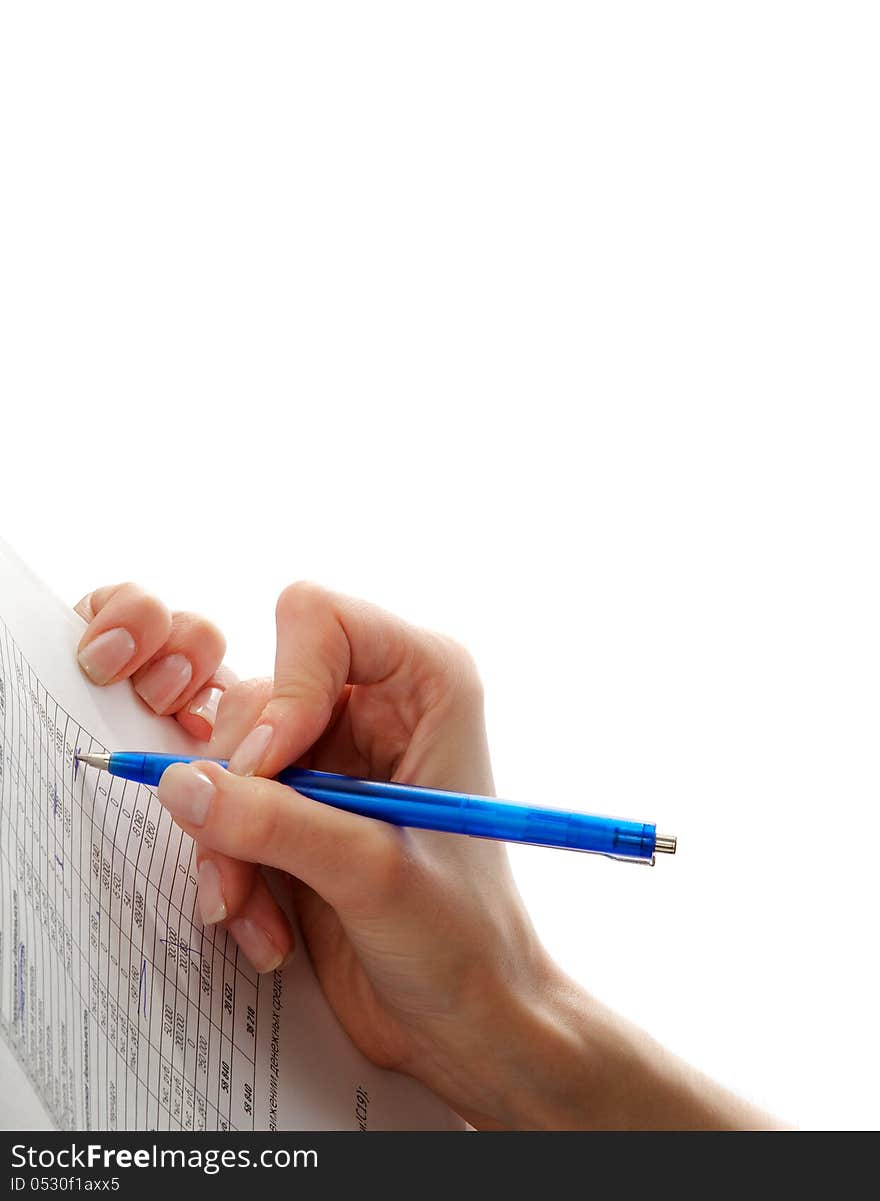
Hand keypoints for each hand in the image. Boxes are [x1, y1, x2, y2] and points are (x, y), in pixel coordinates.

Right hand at [154, 581, 551, 1127]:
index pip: (318, 618)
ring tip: (249, 914)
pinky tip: (265, 928)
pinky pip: (226, 810)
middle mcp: (376, 703)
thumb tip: (182, 785)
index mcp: (425, 680)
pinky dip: (231, 869)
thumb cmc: (461, 940)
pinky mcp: (299, 808)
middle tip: (241, 863)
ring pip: (229, 758)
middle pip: (259, 695)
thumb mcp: (371, 874)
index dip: (283, 688)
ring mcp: (333, 756)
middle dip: (240, 788)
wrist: (465, 1021)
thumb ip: (275, 824)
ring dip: (227, 843)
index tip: (270, 769)